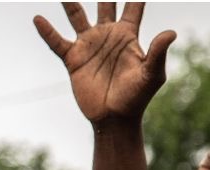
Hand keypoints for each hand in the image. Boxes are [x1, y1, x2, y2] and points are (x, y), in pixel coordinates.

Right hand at [34, 3, 175, 124]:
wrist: (114, 117)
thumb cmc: (137, 97)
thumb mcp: (152, 74)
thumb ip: (158, 52)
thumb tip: (171, 32)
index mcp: (128, 34)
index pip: (133, 4)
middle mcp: (107, 35)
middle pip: (105, 3)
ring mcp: (89, 46)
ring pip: (77, 16)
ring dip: (70, 3)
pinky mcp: (73, 59)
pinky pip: (57, 42)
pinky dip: (47, 31)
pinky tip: (38, 18)